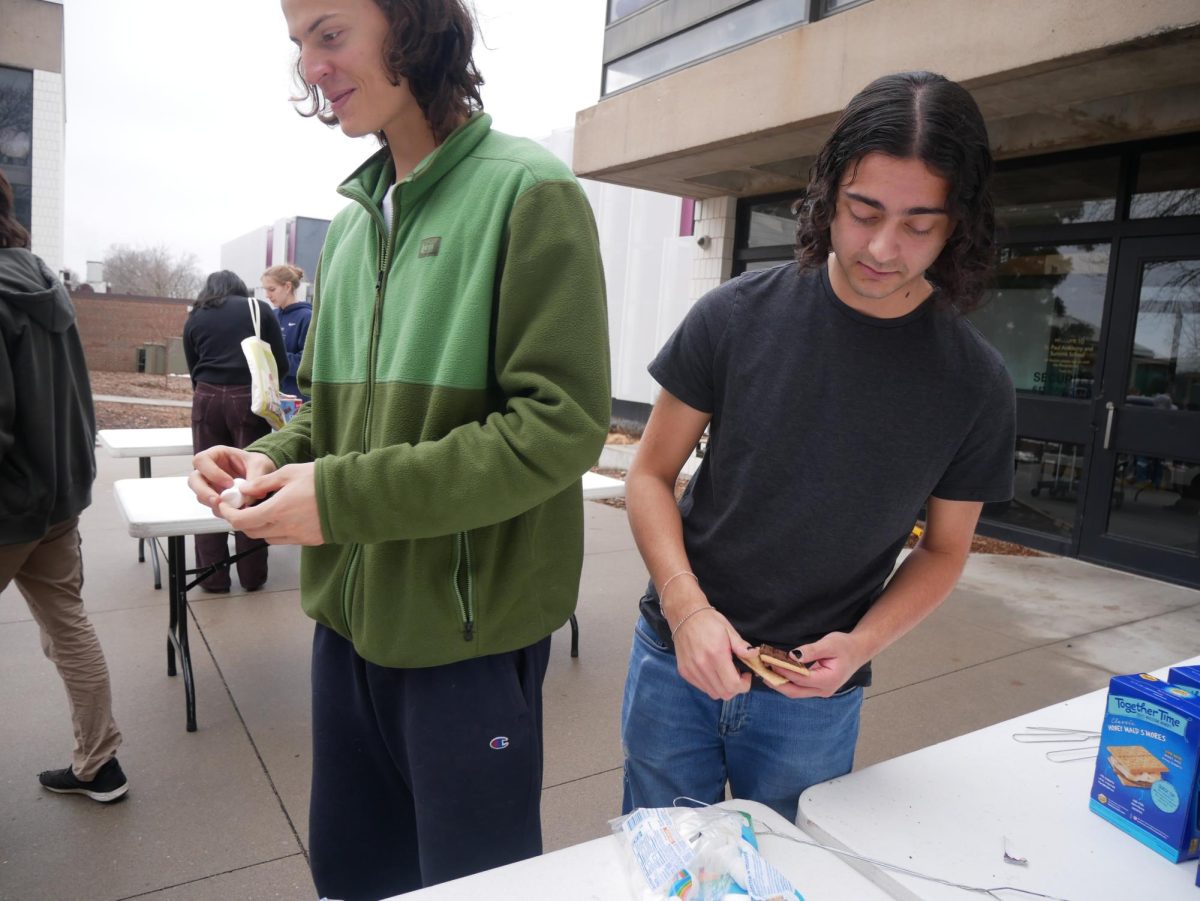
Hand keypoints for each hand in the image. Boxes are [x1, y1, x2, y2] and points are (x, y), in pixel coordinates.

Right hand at [189, 447, 276, 508]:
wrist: (263, 475)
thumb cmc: (258, 464)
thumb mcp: (260, 465)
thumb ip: (255, 478)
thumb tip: (247, 499)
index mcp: (216, 455)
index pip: (201, 460)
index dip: (212, 473)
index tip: (229, 483)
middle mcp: (208, 470)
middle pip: (194, 480)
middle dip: (205, 493)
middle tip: (219, 501)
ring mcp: (210, 486)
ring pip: (200, 496)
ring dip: (214, 504)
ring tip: (231, 508)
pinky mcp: (216, 499)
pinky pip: (212, 507)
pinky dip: (223, 511)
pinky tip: (235, 511)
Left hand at [216, 462, 323, 545]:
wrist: (352, 495)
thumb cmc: (322, 481)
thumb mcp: (289, 473)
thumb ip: (263, 483)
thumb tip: (245, 490)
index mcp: (277, 510)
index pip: (241, 520)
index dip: (228, 514)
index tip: (225, 507)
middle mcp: (285, 527)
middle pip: (251, 532)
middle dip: (242, 521)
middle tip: (241, 508)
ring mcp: (298, 536)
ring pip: (267, 538)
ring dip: (260, 527)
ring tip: (263, 512)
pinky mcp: (309, 540)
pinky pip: (285, 539)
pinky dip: (277, 531)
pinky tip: (284, 517)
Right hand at [666, 581, 751, 699]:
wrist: (684, 616)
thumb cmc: (709, 621)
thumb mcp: (728, 630)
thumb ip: (741, 646)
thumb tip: (755, 655)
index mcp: (716, 654)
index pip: (733, 685)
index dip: (744, 685)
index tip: (746, 674)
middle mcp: (702, 665)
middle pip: (725, 693)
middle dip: (736, 688)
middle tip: (737, 674)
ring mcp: (692, 670)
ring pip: (713, 693)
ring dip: (723, 687)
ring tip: (724, 672)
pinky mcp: (684, 672)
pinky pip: (702, 688)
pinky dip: (711, 685)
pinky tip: (713, 671)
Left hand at [770, 631, 867, 698]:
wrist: (858, 651)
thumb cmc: (845, 646)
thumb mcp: (829, 643)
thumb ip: (811, 651)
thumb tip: (792, 656)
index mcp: (828, 680)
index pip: (799, 678)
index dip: (783, 671)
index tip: (769, 662)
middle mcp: (824, 691)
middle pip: (794, 692)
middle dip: (776, 683)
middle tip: (761, 672)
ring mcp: (821, 692)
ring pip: (795, 692)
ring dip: (780, 684)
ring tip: (765, 672)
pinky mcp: (817, 689)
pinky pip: (799, 689)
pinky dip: (787, 682)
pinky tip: (776, 673)